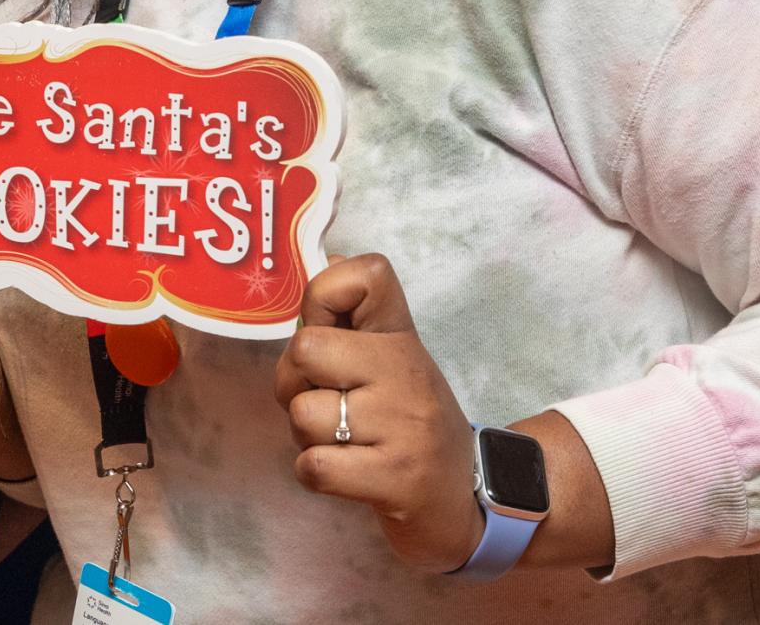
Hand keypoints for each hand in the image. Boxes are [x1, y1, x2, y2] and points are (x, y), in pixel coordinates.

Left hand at [274, 252, 484, 571]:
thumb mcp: (392, 360)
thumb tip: (328, 259)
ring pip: (303, 412)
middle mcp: (406, 371)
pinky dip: (314, 473)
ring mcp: (402, 425)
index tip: (328, 331)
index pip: (367, 275)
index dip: (323, 295)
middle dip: (294, 381)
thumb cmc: (411, 422)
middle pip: (306, 348)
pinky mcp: (394, 477)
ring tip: (341, 440)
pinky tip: (343, 471)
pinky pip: (314, 466)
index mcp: (401, 336)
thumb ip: (354, 317)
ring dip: (306, 434)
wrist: (465, 499)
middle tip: (324, 400)